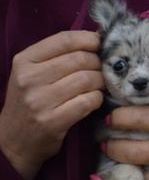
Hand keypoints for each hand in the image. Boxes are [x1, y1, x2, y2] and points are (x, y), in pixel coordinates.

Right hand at [0, 31, 103, 179]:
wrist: (14, 140)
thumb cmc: (30, 101)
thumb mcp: (33, 73)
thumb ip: (58, 56)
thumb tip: (95, 41)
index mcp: (24, 60)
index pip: (65, 40)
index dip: (89, 39)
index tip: (100, 44)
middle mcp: (29, 78)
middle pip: (80, 59)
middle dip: (98, 63)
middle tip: (103, 69)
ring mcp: (40, 101)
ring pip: (87, 79)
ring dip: (101, 81)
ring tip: (100, 85)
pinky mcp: (53, 121)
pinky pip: (88, 101)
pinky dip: (97, 98)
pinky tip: (95, 99)